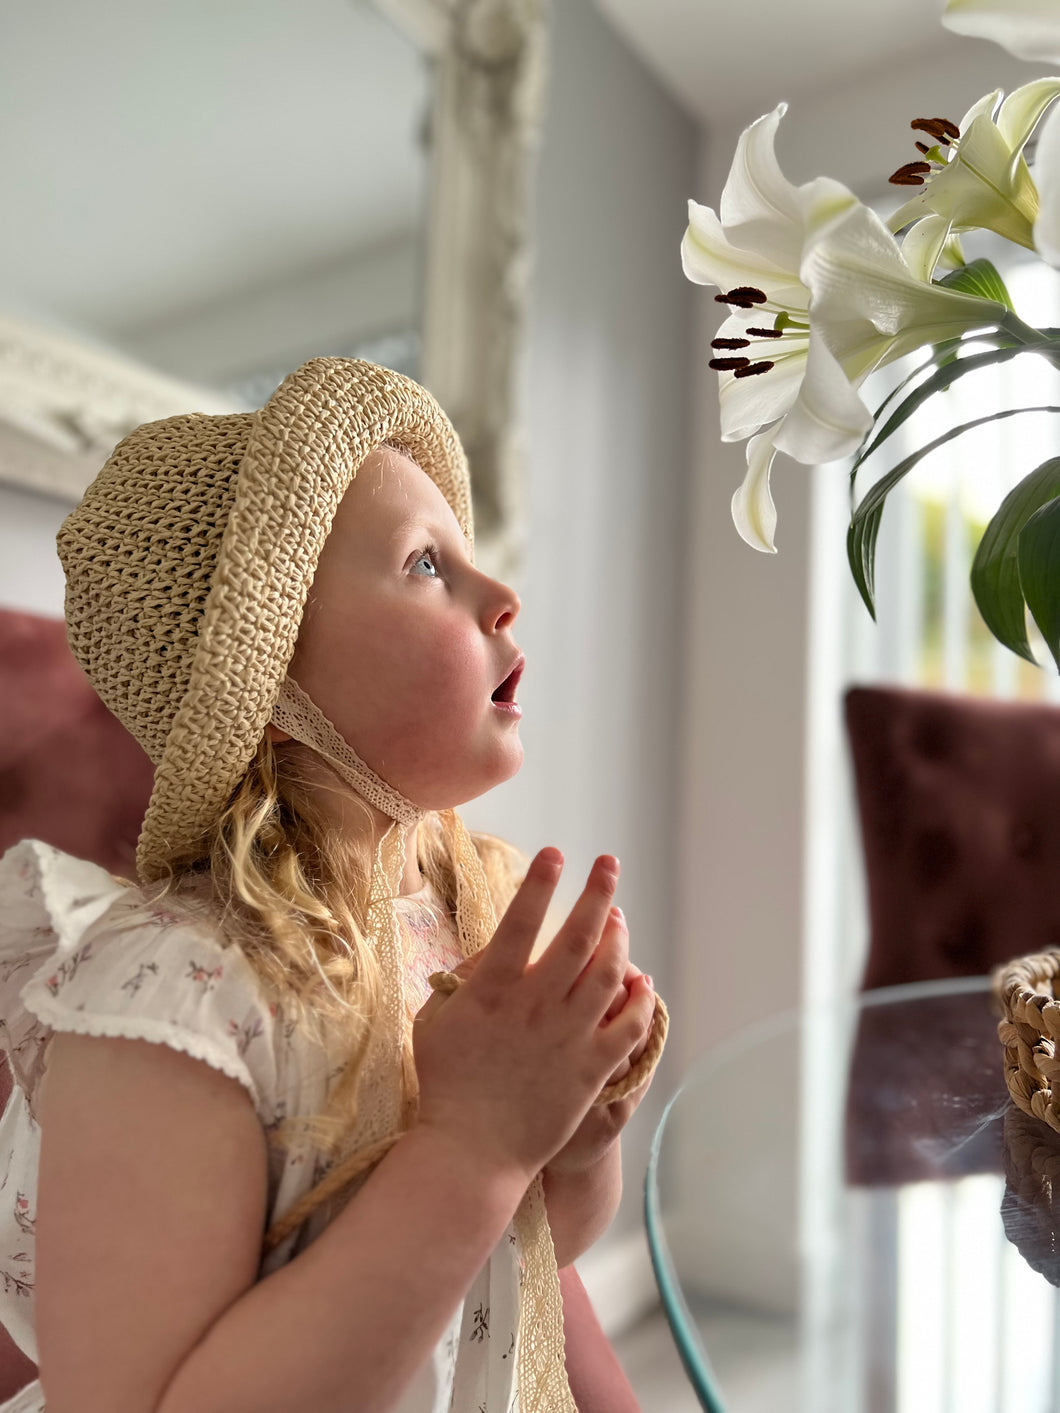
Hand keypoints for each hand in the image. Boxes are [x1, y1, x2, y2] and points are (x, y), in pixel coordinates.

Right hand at [411, 850, 654, 1186]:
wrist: (471, 1151)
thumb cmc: (445, 1084)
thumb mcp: (435, 1022)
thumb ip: (463, 981)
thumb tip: (488, 951)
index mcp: (493, 991)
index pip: (521, 921)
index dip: (540, 882)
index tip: (556, 854)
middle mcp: (536, 1007)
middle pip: (579, 937)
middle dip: (598, 893)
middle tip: (609, 865)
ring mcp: (568, 1038)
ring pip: (609, 974)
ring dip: (619, 939)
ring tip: (619, 918)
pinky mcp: (591, 1071)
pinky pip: (629, 1028)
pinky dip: (641, 1000)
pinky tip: (644, 982)